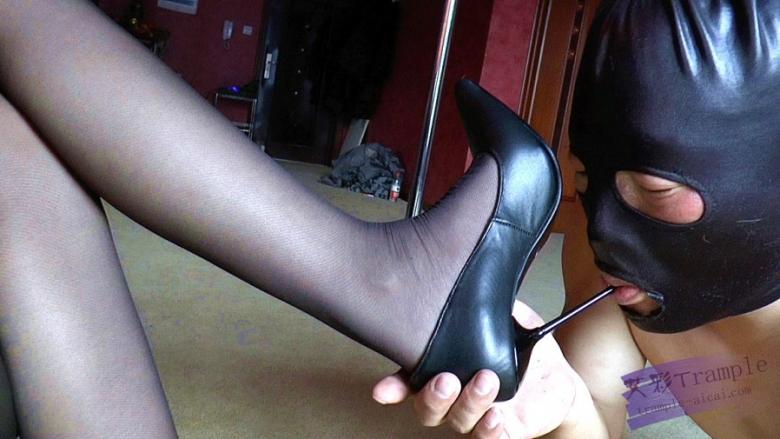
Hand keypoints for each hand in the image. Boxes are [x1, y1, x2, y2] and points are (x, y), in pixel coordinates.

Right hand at [372, 301, 592, 437]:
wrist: (557, 377)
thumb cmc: (523, 345)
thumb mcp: (507, 317)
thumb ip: (488, 304)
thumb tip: (476, 281)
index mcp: (446, 367)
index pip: (411, 381)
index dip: (394, 388)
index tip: (383, 390)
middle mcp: (456, 397)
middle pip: (427, 409)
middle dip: (432, 396)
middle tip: (447, 379)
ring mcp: (477, 416)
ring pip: (457, 422)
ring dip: (468, 403)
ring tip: (486, 381)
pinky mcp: (503, 430)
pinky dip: (488, 431)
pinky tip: (495, 416)